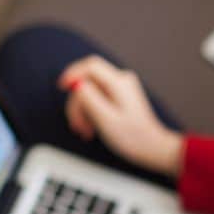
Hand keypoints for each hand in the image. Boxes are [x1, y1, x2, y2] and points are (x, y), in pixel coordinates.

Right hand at [57, 55, 182, 177]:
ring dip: (83, 111)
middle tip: (77, 125)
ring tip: (85, 131)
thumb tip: (77, 85)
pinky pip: (98, 98)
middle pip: (88, 81)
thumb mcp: (106, 119)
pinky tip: (91, 127)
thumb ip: (90, 99)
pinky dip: (91, 112)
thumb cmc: (133, 138)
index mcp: (119, 84)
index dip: (73, 73)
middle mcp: (121, 81)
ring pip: (90, 91)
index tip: (62, 87)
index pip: (91, 65)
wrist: (151, 147)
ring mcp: (121, 88)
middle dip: (77, 103)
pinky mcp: (120, 97)